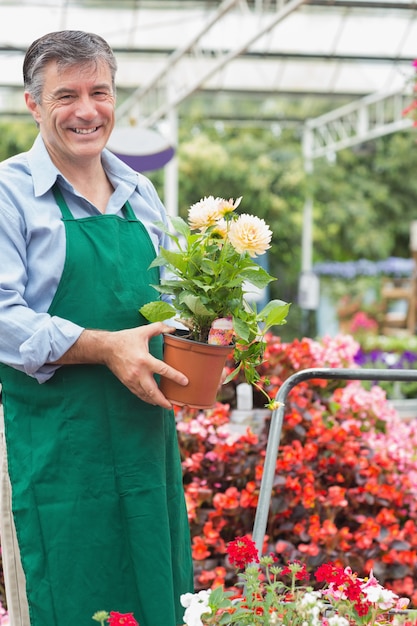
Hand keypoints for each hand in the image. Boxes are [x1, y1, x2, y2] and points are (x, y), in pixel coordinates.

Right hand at [55, 323, 187, 408]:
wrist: (106, 348)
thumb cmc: (125, 339)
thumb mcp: (142, 331)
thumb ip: (158, 328)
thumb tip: (172, 328)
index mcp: (144, 359)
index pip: (163, 370)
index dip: (175, 377)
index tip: (185, 382)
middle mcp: (138, 372)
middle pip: (153, 391)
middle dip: (163, 400)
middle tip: (172, 405)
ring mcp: (132, 380)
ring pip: (145, 395)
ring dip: (156, 401)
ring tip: (166, 405)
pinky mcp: (127, 383)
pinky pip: (139, 394)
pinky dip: (147, 398)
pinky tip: (153, 400)